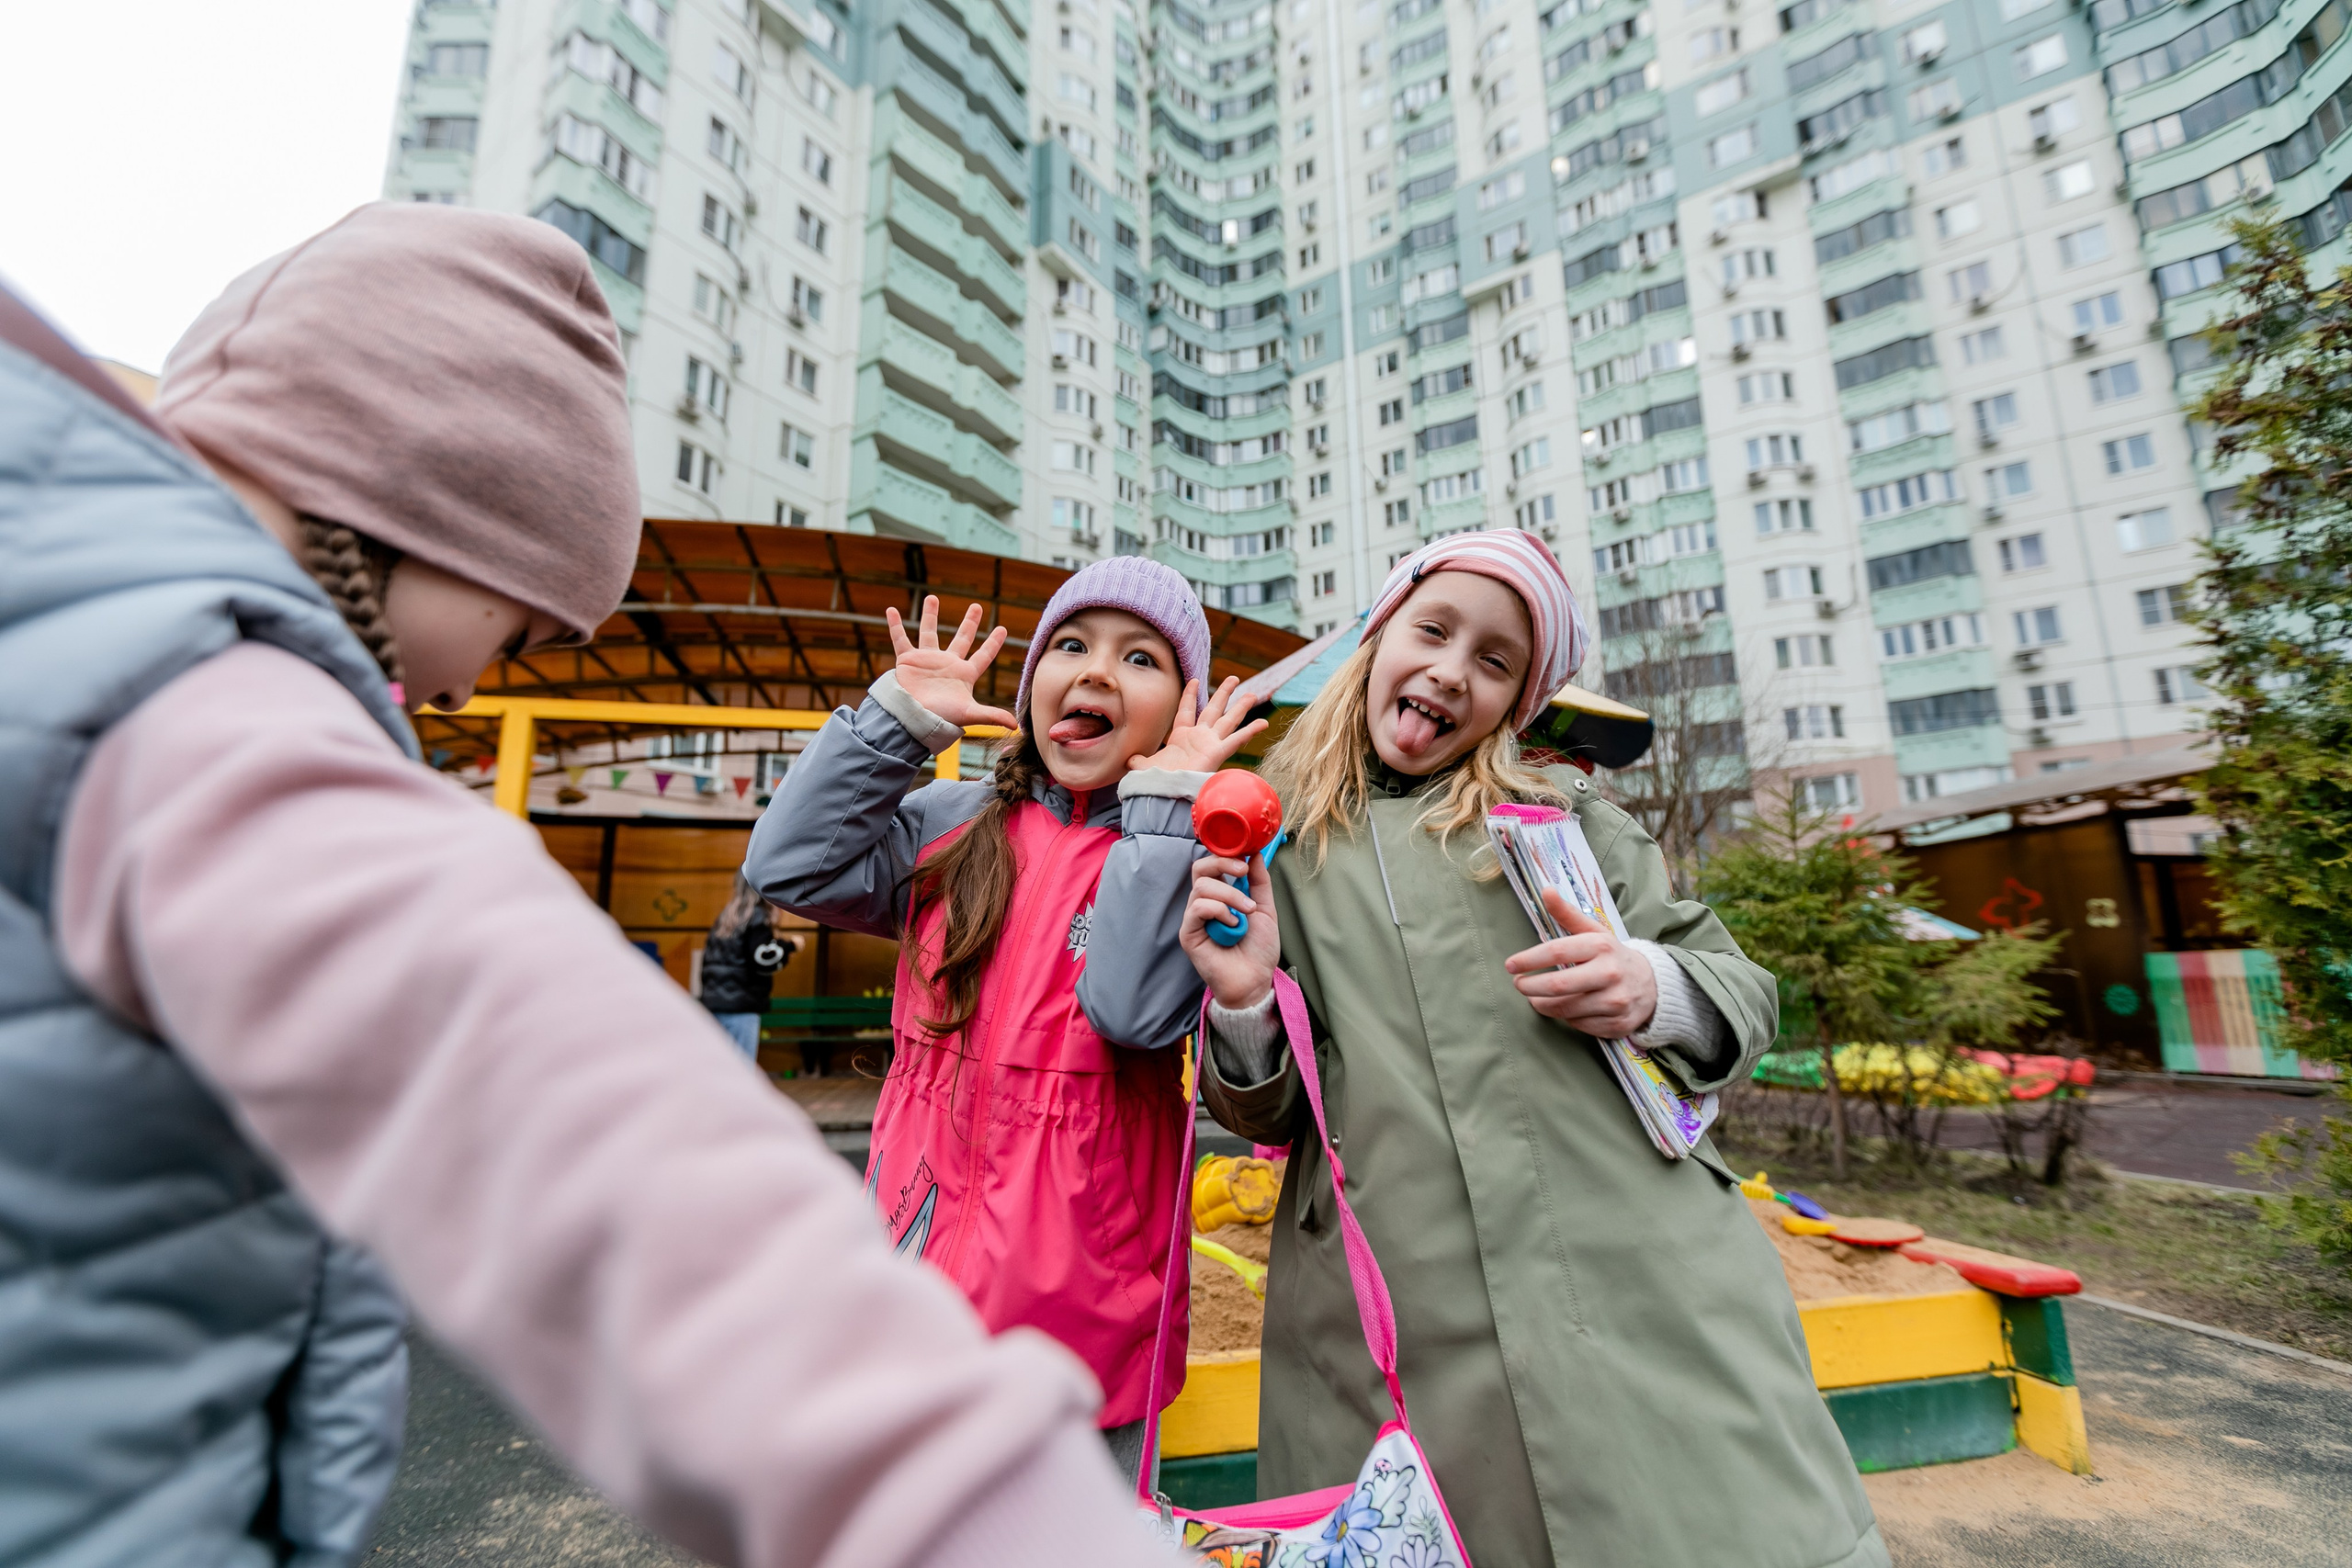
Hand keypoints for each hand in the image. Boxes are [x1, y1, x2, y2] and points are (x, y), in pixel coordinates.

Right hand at [885, 596, 1017, 728]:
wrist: (914, 719)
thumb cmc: (942, 718)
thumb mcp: (970, 714)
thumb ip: (992, 716)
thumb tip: (1016, 726)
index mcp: (964, 674)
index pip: (984, 655)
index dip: (993, 643)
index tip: (1003, 629)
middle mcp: (947, 664)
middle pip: (962, 638)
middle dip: (970, 623)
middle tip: (977, 606)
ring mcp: (927, 660)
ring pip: (929, 632)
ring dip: (930, 615)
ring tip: (932, 598)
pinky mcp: (908, 661)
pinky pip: (900, 639)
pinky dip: (895, 626)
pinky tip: (891, 610)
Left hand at [1129, 674, 1269, 773]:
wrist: (1167, 793)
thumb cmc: (1159, 782)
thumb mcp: (1145, 766)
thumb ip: (1139, 761)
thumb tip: (1129, 760)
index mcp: (1182, 737)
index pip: (1188, 710)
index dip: (1191, 695)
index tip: (1195, 680)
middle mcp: (1199, 738)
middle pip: (1214, 710)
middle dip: (1224, 693)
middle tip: (1234, 678)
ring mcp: (1211, 744)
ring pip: (1228, 720)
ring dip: (1241, 707)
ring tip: (1252, 694)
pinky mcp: (1217, 752)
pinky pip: (1236, 739)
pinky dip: (1250, 731)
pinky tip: (1264, 722)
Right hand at [1179, 851, 1280, 1010]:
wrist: (1255, 979)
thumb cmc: (1259, 949)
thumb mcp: (1265, 908)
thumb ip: (1259, 881)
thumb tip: (1254, 853)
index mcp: (1220, 896)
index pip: (1212, 864)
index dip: (1225, 855)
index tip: (1246, 857)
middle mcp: (1204, 904)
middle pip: (1199, 868)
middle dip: (1223, 864)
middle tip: (1243, 872)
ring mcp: (1195, 918)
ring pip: (1202, 887)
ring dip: (1230, 895)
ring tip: (1245, 913)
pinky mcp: (1189, 933)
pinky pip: (1197, 908)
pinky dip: (1219, 911)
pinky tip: (1232, 925)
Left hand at [1503, 888, 1657, 1037]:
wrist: (1652, 985)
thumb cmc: (1613, 956)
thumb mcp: (1594, 932)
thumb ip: (1567, 914)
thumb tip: (1546, 890)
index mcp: (1602, 946)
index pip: (1556, 951)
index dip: (1528, 959)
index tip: (1510, 964)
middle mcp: (1610, 973)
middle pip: (1558, 985)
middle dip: (1530, 987)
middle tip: (1519, 985)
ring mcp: (1615, 1001)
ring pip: (1565, 1009)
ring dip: (1543, 1004)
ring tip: (1535, 997)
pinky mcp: (1617, 1024)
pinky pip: (1578, 1025)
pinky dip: (1565, 1018)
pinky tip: (1564, 1008)